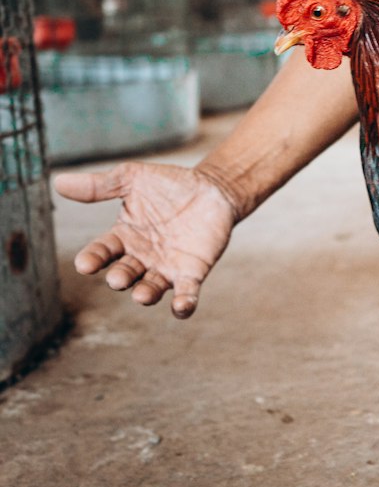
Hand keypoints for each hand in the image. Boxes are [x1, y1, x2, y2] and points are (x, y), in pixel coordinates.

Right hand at [52, 161, 238, 317]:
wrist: (212, 188)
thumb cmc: (169, 185)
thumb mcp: (131, 179)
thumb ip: (99, 185)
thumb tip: (58, 182)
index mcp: (124, 237)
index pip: (102, 251)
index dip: (93, 259)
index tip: (84, 264)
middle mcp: (141, 257)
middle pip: (125, 273)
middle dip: (120, 278)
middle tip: (117, 278)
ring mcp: (166, 267)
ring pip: (151, 288)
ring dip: (146, 294)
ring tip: (141, 295)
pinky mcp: (192, 272)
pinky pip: (186, 293)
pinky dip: (183, 304)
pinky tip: (181, 307)